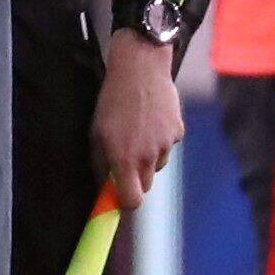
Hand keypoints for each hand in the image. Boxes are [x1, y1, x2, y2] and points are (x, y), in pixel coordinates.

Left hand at [92, 36, 184, 208]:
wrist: (140, 71)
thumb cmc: (112, 101)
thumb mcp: (96, 132)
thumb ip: (101, 163)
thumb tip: (104, 186)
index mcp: (124, 158)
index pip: (132, 200)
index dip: (125, 204)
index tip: (118, 200)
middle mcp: (147, 156)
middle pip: (145, 185)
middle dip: (134, 179)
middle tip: (123, 159)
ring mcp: (166, 144)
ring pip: (156, 165)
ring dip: (146, 157)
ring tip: (135, 131)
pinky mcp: (178, 133)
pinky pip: (166, 147)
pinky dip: (158, 140)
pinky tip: (149, 121)